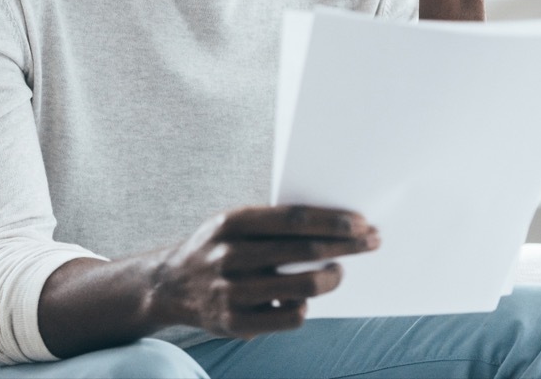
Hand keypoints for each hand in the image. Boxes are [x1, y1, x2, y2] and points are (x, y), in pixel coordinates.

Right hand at [150, 205, 378, 337]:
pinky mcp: (234, 323)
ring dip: (331, 278)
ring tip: (338, 272)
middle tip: (371, 242)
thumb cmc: (217, 248)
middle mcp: (229, 255)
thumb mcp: (232, 224)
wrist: (169, 285)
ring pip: (302, 286)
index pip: (293, 219)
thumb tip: (331, 225)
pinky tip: (304, 299)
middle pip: (303, 250)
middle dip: (345, 245)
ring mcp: (231, 291)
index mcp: (231, 222)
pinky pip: (290, 317)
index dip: (331, 220)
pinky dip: (304, 307)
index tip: (360, 222)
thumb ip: (272, 224)